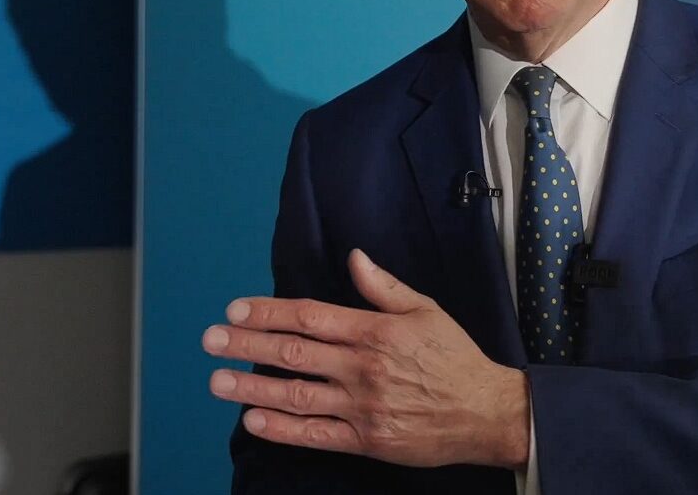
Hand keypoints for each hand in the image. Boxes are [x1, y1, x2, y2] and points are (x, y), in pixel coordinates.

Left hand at [204, 249, 530, 470]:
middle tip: (211, 340)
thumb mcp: (426, 310)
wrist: (486, 412)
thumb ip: (384, 287)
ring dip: (251, 387)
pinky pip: (315, 434)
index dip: (268, 312)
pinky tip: (253, 419)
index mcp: (375, 331)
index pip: (310, 316)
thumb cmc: (455, 358)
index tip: (237, 309)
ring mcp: (362, 406)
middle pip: (293, 352)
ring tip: (217, 380)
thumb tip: (353, 258)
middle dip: (246, 345)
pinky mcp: (366, 440)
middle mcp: (363, 367)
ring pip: (295, 395)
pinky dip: (281, 428)